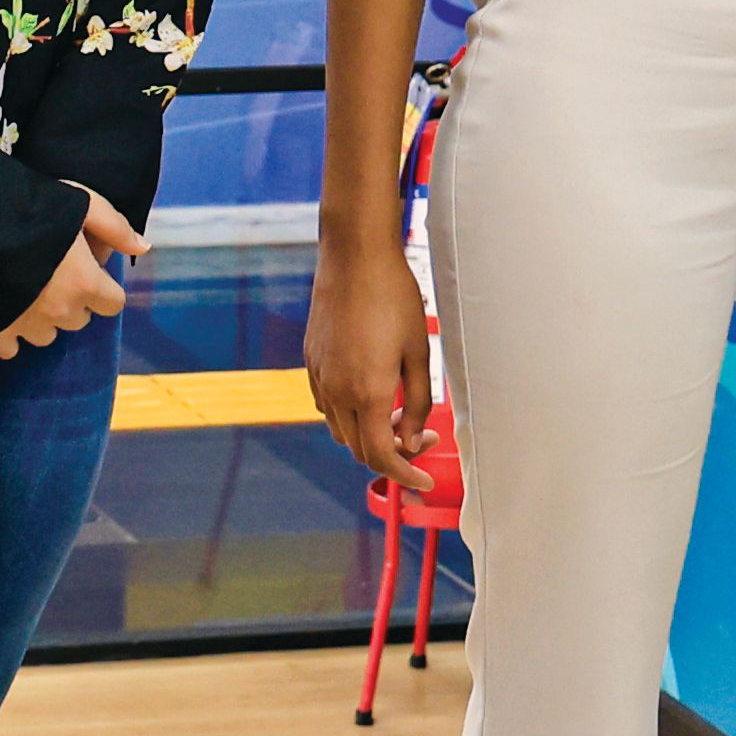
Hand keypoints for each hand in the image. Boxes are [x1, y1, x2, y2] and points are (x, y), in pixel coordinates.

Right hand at [0, 196, 141, 360]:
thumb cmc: (35, 208)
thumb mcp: (84, 204)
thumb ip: (116, 228)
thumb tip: (143, 248)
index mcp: (86, 284)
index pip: (113, 304)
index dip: (102, 288)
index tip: (87, 272)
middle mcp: (61, 311)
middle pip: (80, 320)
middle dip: (73, 302)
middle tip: (55, 275)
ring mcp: (28, 325)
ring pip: (47, 336)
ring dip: (44, 320)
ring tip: (29, 292)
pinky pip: (10, 349)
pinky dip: (10, 336)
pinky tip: (5, 313)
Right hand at [310, 242, 437, 501]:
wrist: (354, 256)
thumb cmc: (394, 297)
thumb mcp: (419, 352)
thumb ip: (418, 403)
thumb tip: (411, 440)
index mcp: (368, 392)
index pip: (382, 456)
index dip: (405, 474)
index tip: (423, 479)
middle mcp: (338, 392)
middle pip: (359, 449)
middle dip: (392, 454)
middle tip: (422, 434)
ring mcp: (320, 377)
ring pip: (341, 430)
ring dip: (368, 435)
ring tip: (398, 414)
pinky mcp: (312, 362)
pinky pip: (327, 406)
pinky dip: (349, 415)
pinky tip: (371, 393)